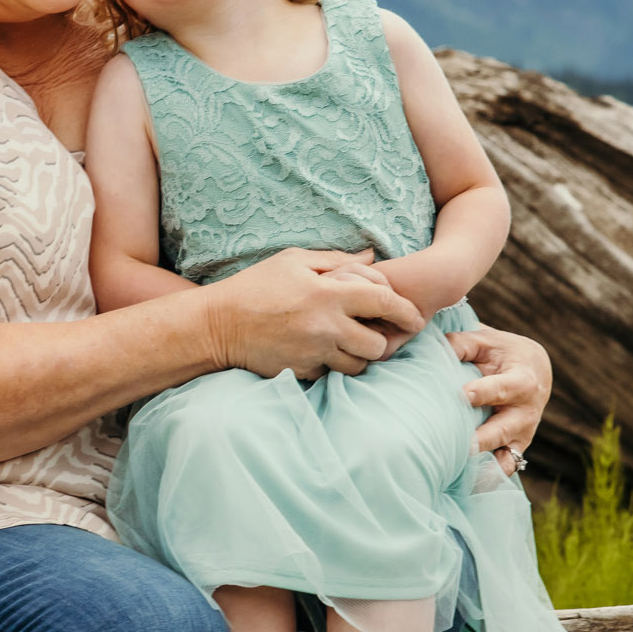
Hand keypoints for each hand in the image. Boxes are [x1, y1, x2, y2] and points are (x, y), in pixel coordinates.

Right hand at [207, 248, 425, 380]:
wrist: (216, 325)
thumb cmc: (255, 286)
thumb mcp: (293, 260)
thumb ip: (338, 260)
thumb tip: (373, 257)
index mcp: (329, 294)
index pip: (385, 303)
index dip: (407, 312)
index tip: (416, 317)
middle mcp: (326, 326)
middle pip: (378, 344)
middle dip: (381, 341)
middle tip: (373, 334)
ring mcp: (314, 353)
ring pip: (358, 365)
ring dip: (358, 357)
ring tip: (346, 345)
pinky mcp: (302, 372)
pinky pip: (331, 375)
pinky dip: (331, 366)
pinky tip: (319, 352)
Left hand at [445, 323, 552, 474]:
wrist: (536, 371)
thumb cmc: (502, 354)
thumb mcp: (487, 341)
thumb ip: (462, 343)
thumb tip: (434, 348)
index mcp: (521, 381)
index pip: (503, 388)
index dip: (484, 391)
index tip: (464, 395)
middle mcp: (525, 413)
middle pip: (504, 430)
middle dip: (484, 439)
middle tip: (462, 447)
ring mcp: (522, 436)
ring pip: (506, 457)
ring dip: (484, 467)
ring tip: (459, 475)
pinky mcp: (516, 450)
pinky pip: (504, 470)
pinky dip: (489, 480)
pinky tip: (465, 486)